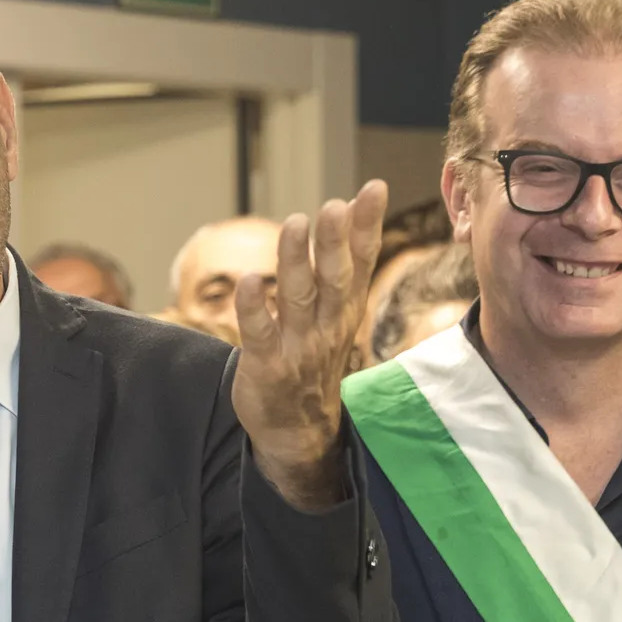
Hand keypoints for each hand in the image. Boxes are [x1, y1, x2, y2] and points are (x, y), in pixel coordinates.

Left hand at [232, 179, 388, 508]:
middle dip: (336, 241)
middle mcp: (326, 326)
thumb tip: (348, 209)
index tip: (373, 188)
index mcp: (345, 311)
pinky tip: (248, 279)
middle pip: (335, 278)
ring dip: (297, 261)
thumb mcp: (337, 316)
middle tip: (334, 206)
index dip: (367, 226)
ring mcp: (297, 347)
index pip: (361, 263)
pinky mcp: (265, 367)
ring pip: (298, 298)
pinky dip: (253, 307)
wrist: (298, 433)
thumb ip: (342, 268)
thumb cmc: (313, 363)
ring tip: (297, 223)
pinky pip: (258, 334)